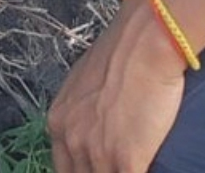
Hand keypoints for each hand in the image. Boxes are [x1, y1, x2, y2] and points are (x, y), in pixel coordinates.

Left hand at [47, 0, 186, 172]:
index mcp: (58, 121)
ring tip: (131, 167)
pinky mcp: (127, 161)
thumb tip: (92, 124)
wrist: (145, 43)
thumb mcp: (85, 81)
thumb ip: (81, 109)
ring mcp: (98, 153)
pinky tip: (146, 168)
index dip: (83, 171)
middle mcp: (72, 140)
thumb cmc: (122, 52)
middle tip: (114, 166)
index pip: (63, 168)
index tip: (98, 168)